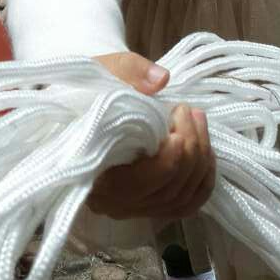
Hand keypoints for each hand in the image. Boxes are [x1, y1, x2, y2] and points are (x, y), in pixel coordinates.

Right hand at [88, 52, 215, 220]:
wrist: (75, 112)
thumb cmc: (84, 94)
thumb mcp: (99, 73)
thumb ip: (128, 72)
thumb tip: (161, 80)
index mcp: (92, 176)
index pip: (141, 182)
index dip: (169, 156)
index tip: (176, 115)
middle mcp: (112, 203)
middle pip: (168, 190)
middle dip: (190, 147)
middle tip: (189, 110)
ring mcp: (132, 208)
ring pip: (182, 198)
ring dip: (200, 158)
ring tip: (197, 119)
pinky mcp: (148, 205)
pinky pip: (186, 204)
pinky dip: (203, 179)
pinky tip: (205, 149)